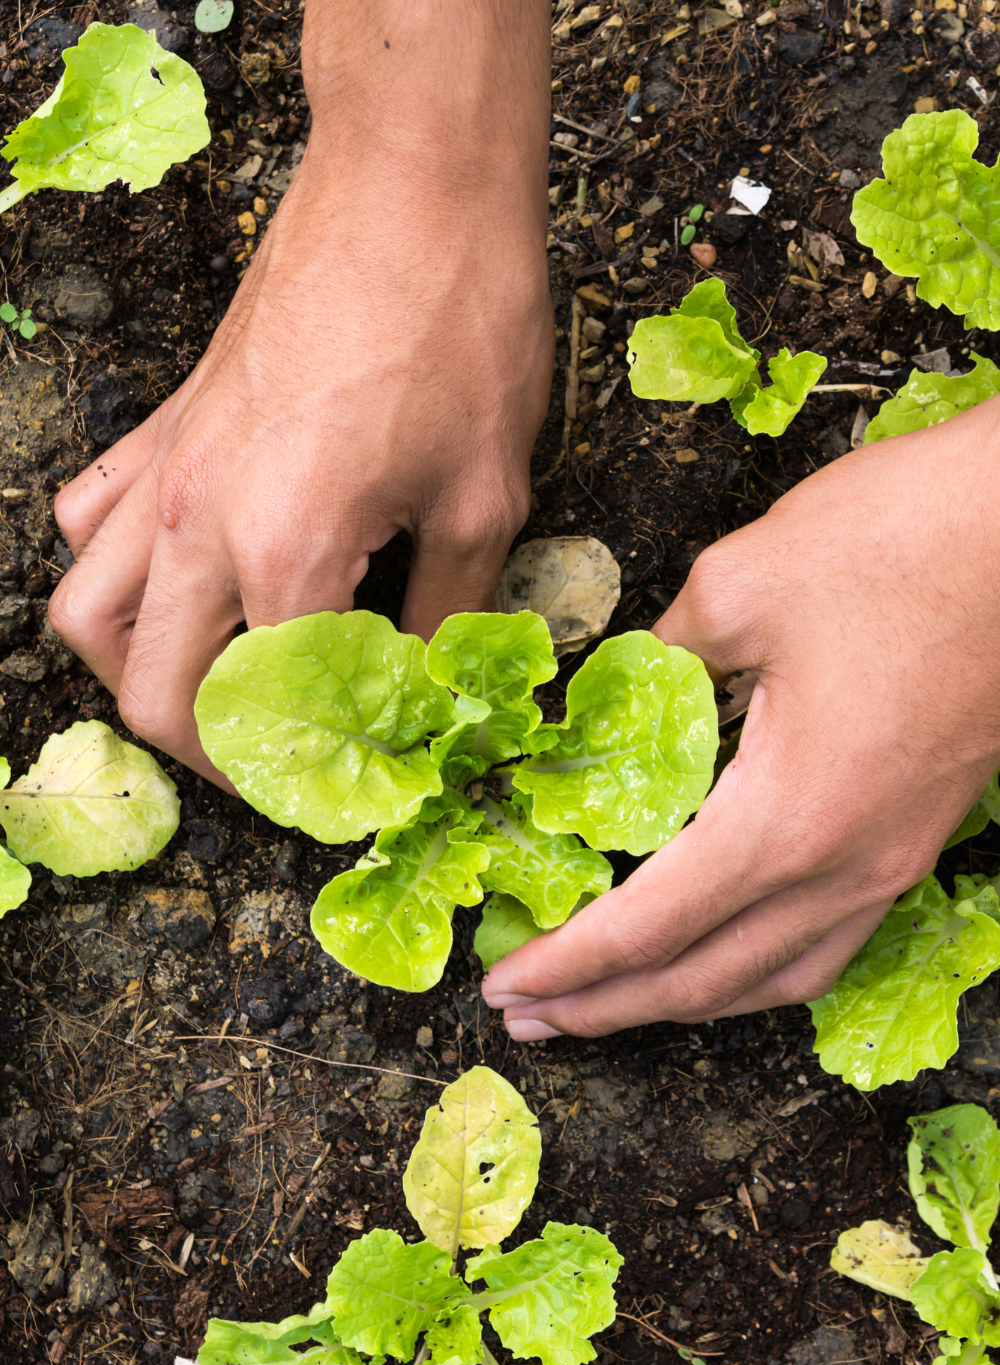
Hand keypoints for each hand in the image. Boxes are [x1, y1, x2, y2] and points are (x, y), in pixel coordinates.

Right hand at [48, 0, 552, 786]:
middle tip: (276, 766)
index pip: (266, 713)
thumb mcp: (486, 498)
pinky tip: (177, 582)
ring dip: (138, 675)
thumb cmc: (461, 328)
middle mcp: (200, 522)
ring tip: (210, 690)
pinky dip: (114, 574)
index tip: (349, 790)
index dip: (308, 774)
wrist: (411, 187)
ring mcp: (168, 470)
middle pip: (152, 692)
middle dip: (210, 756)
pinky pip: (94, 521)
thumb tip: (430, 691)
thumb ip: (447, 617)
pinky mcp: (166, 425)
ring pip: (88, 614)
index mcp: (286, 553)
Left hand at [482, 399, 999, 1038]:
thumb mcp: (738, 584)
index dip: (567, 964)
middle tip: (527, 1018)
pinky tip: (722, 956)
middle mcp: (843, 868)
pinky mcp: (918, 840)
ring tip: (609, 1005)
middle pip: (703, 980)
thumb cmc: (900, 542)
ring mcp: (892, 863)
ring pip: (772, 980)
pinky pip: (826, 944)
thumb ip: (659, 660)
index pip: (648, 927)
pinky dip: (755, 971)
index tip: (504, 984)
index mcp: (785, 818)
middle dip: (605, 1007)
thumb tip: (616, 695)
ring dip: (680, 1002)